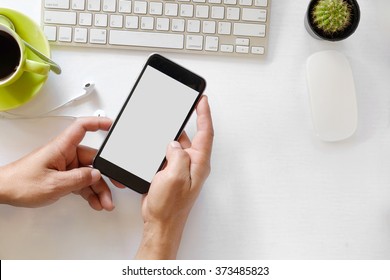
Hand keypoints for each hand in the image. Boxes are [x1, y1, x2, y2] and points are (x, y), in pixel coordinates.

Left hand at [0, 117, 113, 210]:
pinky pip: (81, 182)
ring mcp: (65, 166)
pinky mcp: (63, 176)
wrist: (4, 191)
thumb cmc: (20, 182)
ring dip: (98, 189)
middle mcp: (65, 154)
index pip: (82, 127)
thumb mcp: (54, 184)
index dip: (98, 123)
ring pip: (89, 175)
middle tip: (117, 183)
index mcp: (62, 147)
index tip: (112, 125)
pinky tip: (95, 201)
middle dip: (105, 175)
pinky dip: (89, 192)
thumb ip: (79, 179)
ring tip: (105, 202)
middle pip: (92, 160)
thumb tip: (96, 175)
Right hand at [136, 96, 213, 258]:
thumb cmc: (170, 206)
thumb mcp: (175, 176)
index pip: (206, 132)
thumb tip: (173, 144)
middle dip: (184, 123)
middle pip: (191, 137)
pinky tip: (154, 146)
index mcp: (199, 163)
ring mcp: (181, 169)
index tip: (202, 100)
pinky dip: (161, 148)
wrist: (160, 222)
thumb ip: (177, 155)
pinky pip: (167, 155)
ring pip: (177, 145)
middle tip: (180, 108)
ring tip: (161, 129)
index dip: (204, 114)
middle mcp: (192, 164)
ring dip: (169, 137)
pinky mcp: (170, 173)